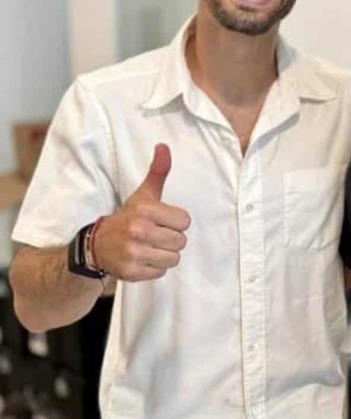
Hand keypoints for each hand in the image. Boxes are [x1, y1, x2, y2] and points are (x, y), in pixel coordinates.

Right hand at [93, 144, 189, 280]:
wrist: (97, 244)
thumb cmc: (128, 217)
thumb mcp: (143, 194)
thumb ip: (158, 171)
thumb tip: (163, 146)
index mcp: (145, 210)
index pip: (185, 221)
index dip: (175, 222)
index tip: (161, 221)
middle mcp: (138, 231)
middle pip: (181, 241)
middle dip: (171, 239)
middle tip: (155, 235)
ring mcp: (133, 253)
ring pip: (173, 258)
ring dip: (165, 255)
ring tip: (150, 247)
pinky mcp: (131, 272)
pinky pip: (160, 272)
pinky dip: (154, 267)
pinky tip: (142, 258)